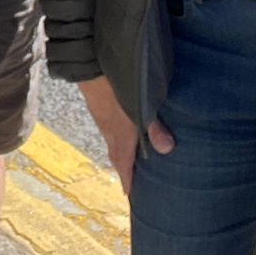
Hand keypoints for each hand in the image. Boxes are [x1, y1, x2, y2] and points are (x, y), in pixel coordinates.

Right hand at [76, 76, 173, 196]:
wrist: (87, 61)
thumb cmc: (117, 85)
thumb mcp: (141, 106)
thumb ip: (154, 127)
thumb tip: (167, 149)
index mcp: (120, 134)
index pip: (123, 163)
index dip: (126, 179)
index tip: (128, 193)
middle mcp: (107, 128)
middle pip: (115, 152)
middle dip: (123, 166)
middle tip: (131, 177)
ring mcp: (100, 113)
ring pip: (111, 136)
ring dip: (119, 147)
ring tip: (130, 153)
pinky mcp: (97, 101)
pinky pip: (107, 123)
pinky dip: (115, 130)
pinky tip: (121, 123)